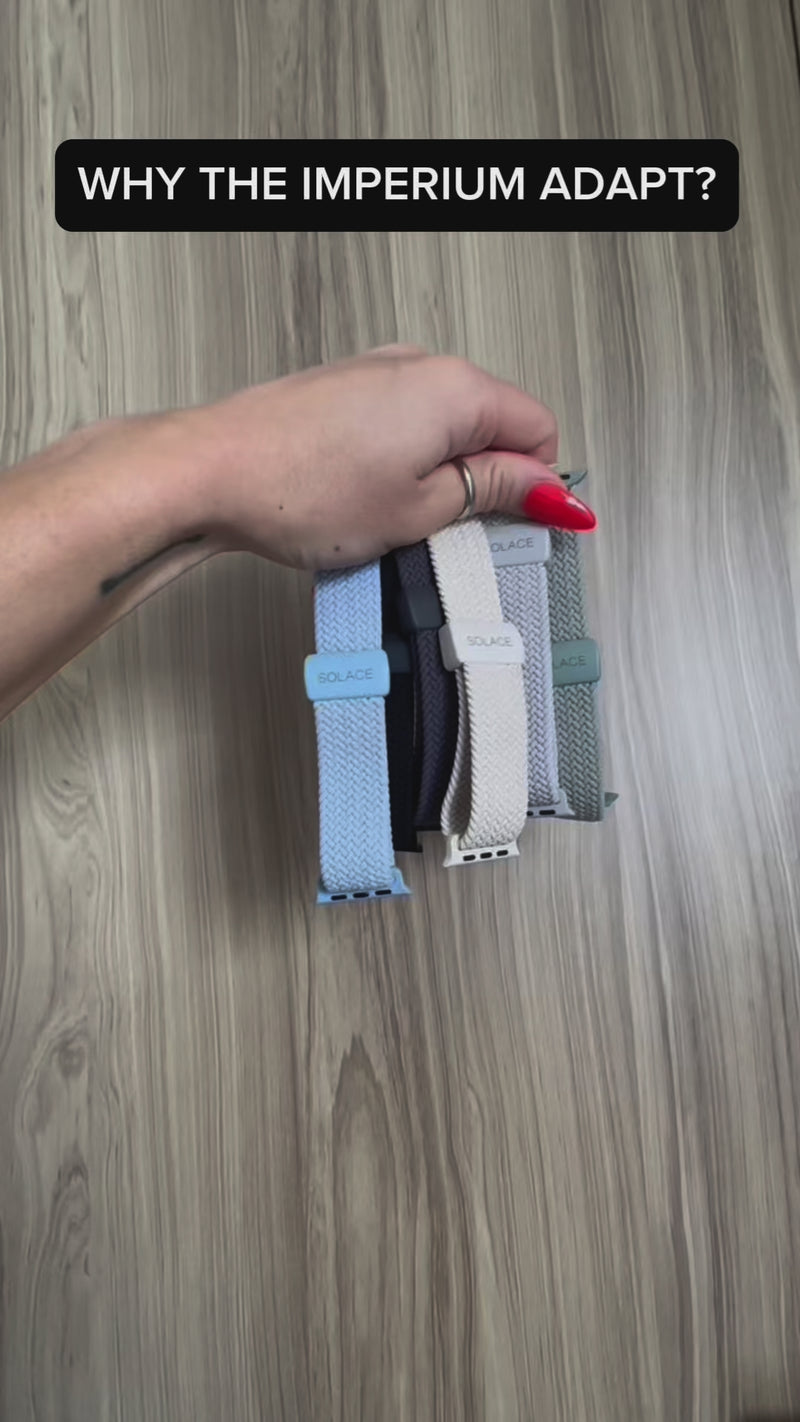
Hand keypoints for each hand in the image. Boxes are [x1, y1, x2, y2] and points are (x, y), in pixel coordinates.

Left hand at [188, 345, 594, 570]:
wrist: (211, 471)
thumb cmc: (302, 489)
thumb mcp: (419, 510)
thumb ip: (493, 493)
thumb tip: (549, 489)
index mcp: (456, 388)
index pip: (539, 431)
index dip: (537, 486)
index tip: (521, 528)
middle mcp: (421, 365)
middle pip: (494, 425)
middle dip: (488, 481)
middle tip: (451, 535)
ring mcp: (379, 372)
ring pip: (446, 427)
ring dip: (441, 476)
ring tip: (399, 521)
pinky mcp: (345, 389)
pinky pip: (404, 424)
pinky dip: (403, 463)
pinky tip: (368, 500)